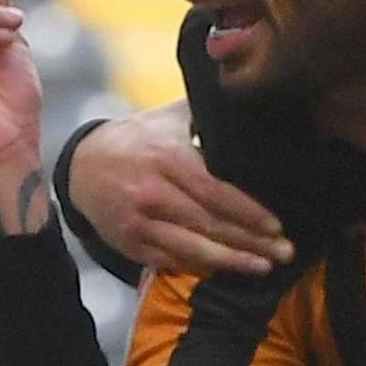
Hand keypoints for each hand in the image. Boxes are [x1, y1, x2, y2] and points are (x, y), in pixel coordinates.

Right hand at [66, 103, 290, 275]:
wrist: (80, 166)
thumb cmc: (136, 139)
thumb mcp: (168, 117)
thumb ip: (205, 111)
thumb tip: (248, 95)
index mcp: (166, 159)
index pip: (215, 192)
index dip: (248, 212)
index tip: (277, 226)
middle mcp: (151, 193)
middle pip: (209, 224)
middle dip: (251, 242)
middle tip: (285, 253)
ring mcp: (139, 223)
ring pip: (192, 249)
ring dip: (232, 262)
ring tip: (264, 267)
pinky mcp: (130, 244)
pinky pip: (171, 261)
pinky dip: (201, 267)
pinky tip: (227, 270)